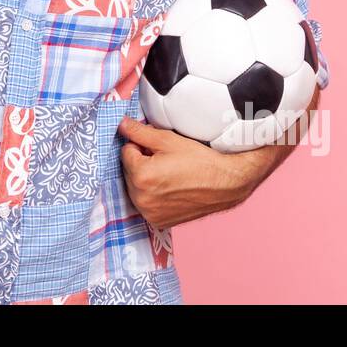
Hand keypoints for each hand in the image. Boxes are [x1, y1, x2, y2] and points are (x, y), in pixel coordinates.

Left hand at [117, 116, 273, 229]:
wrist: (225, 183)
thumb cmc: (199, 160)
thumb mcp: (168, 140)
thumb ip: (140, 132)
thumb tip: (121, 124)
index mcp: (142, 176)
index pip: (126, 151)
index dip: (141, 146)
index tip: (157, 149)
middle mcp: (141, 198)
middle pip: (128, 171)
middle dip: (141, 163)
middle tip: (165, 161)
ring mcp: (149, 213)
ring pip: (134, 188)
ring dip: (145, 180)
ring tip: (169, 175)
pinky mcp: (158, 222)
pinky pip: (145, 204)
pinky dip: (152, 196)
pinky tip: (170, 189)